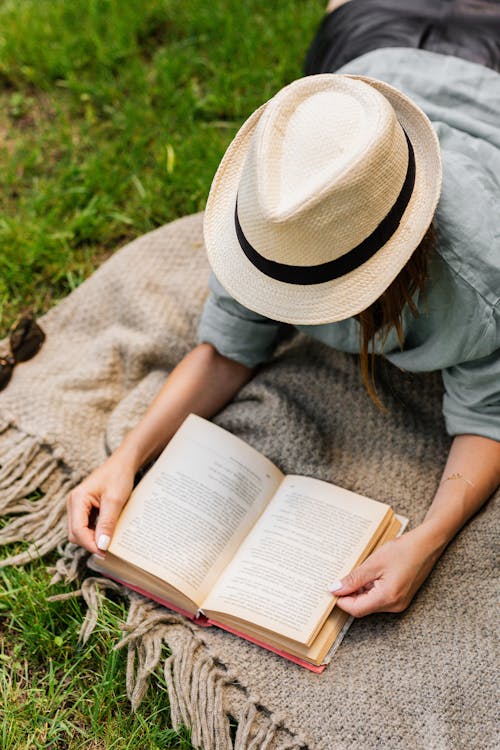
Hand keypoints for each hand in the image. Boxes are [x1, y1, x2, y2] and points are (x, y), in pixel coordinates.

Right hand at [66, 451, 135, 554]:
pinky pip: (85, 526)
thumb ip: (107, 523)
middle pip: (75, 533)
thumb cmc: (118, 477)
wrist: (123, 463)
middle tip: (108, 549)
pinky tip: (107, 533)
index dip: (89, 544)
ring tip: (109, 541)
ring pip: (79, 531)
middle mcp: (73, 503)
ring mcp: (77, 506)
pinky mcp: (84, 508)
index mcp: (77, 499)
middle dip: (90, 543)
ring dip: (92, 538)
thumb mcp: (115, 501)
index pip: (77, 530)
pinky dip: (94, 532)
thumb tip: (101, 546)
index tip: (104, 552)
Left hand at [330, 524, 444, 616]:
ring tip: (356, 572)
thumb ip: (354, 579)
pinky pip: (379, 598)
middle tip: (339, 578)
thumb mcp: (374, 563)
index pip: (356, 609)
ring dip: (359, 591)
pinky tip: (367, 574)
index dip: (341, 600)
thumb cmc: (403, 550)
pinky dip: (369, 589)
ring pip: (370, 602)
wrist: (427, 545)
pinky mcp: (400, 597)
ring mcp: (399, 602)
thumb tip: (335, 589)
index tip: (330, 588)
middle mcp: (394, 605)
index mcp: (387, 598)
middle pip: (363, 607)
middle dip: (349, 595)